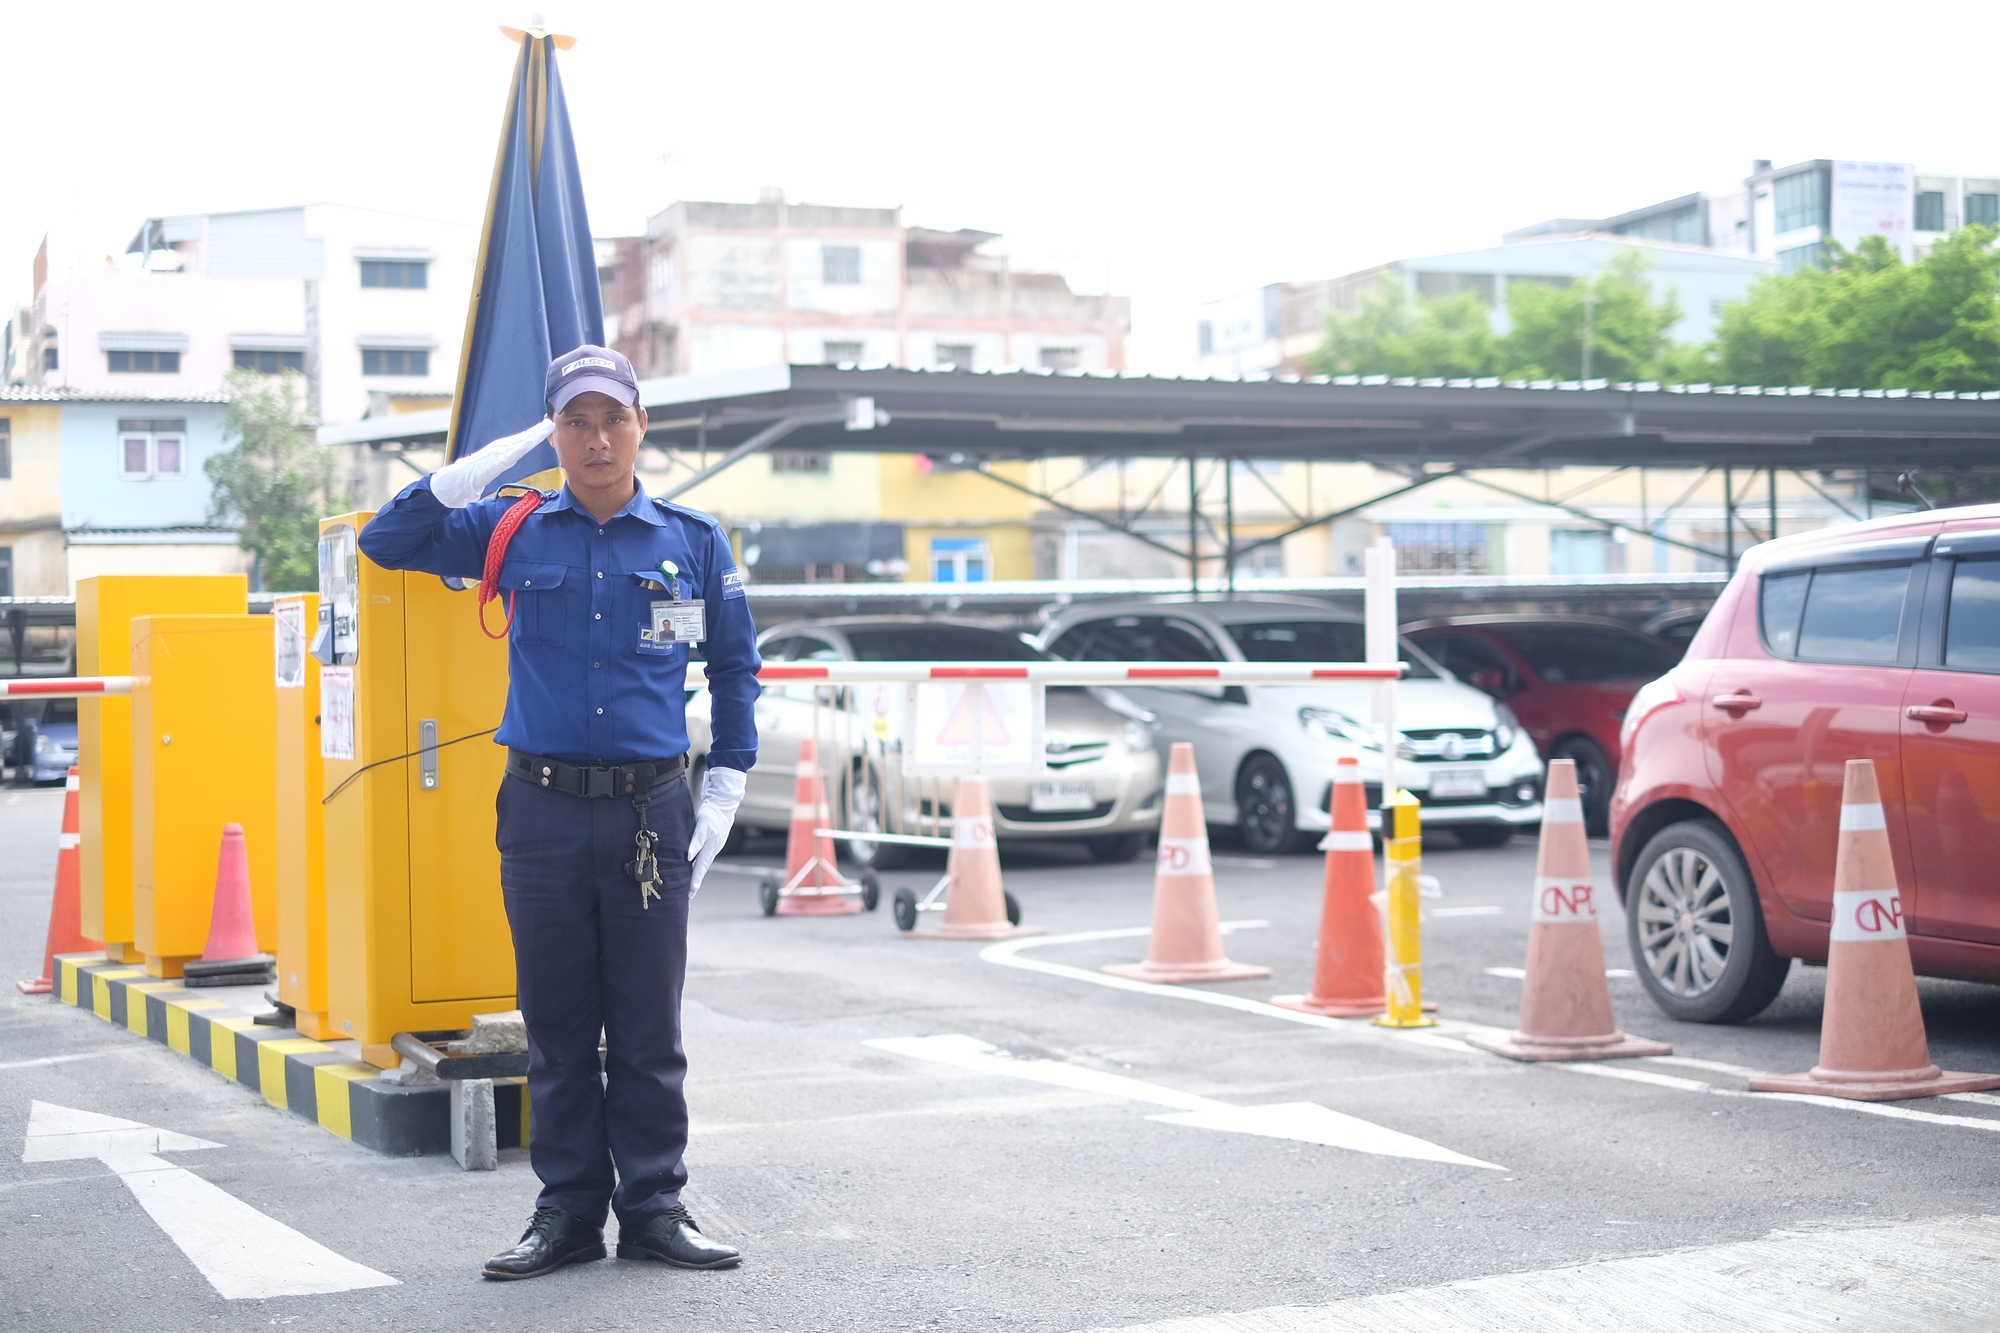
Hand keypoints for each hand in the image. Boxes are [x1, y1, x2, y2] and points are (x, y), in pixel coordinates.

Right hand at [429, 419, 555, 507]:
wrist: (453, 484)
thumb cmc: (469, 478)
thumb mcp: (488, 470)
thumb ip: (499, 464)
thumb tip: (506, 461)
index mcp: (499, 451)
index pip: (520, 442)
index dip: (533, 435)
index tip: (547, 427)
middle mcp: (498, 449)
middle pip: (522, 439)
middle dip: (537, 431)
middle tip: (550, 422)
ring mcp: (495, 454)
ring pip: (519, 443)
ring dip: (533, 436)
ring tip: (546, 428)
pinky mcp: (493, 462)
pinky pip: (511, 454)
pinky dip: (522, 447)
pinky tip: (531, 442)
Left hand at [687, 765, 745, 895]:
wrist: (723, 805)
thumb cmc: (712, 815)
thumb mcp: (703, 826)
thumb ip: (696, 840)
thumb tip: (689, 856)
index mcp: (710, 848)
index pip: (700, 868)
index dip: (694, 881)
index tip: (689, 893)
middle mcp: (711, 850)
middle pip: (701, 870)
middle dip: (695, 882)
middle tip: (687, 896)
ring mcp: (712, 847)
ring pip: (702, 864)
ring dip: (696, 875)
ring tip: (689, 887)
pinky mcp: (710, 843)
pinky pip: (702, 858)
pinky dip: (697, 865)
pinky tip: (692, 868)